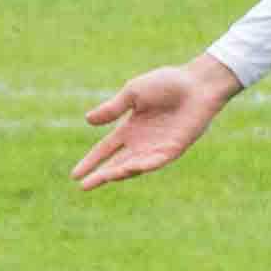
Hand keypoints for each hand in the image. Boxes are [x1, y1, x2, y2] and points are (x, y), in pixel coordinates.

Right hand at [74, 57, 240, 187]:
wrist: (196, 83)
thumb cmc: (167, 83)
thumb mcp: (133, 93)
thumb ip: (113, 108)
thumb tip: (87, 120)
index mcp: (130, 128)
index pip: (105, 149)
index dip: (90, 161)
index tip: (74, 175)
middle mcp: (142, 142)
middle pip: (116, 164)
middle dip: (101, 175)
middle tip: (84, 187)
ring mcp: (158, 147)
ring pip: (134, 166)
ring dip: (120, 172)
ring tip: (105, 176)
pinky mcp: (174, 149)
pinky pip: (157, 162)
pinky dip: (144, 166)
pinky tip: (131, 169)